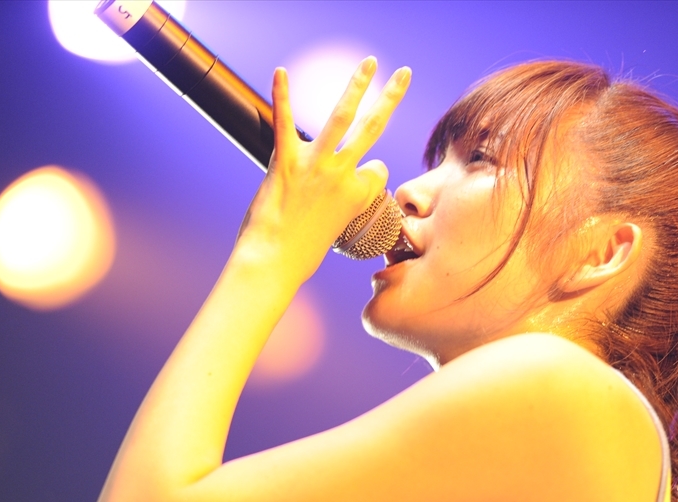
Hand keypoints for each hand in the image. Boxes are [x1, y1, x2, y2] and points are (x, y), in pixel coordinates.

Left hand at [235, 58, 410, 287]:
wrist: (274, 263)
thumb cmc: (301, 253)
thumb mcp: (334, 231)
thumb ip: (338, 206)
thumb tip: (331, 195)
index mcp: (360, 196)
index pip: (378, 169)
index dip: (370, 174)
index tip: (354, 182)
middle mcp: (343, 176)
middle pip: (374, 128)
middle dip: (390, 97)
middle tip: (403, 73)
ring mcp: (316, 167)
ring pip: (343, 117)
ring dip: (358, 85)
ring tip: (369, 63)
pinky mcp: (286, 163)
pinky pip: (286, 123)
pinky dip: (283, 96)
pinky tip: (281, 73)